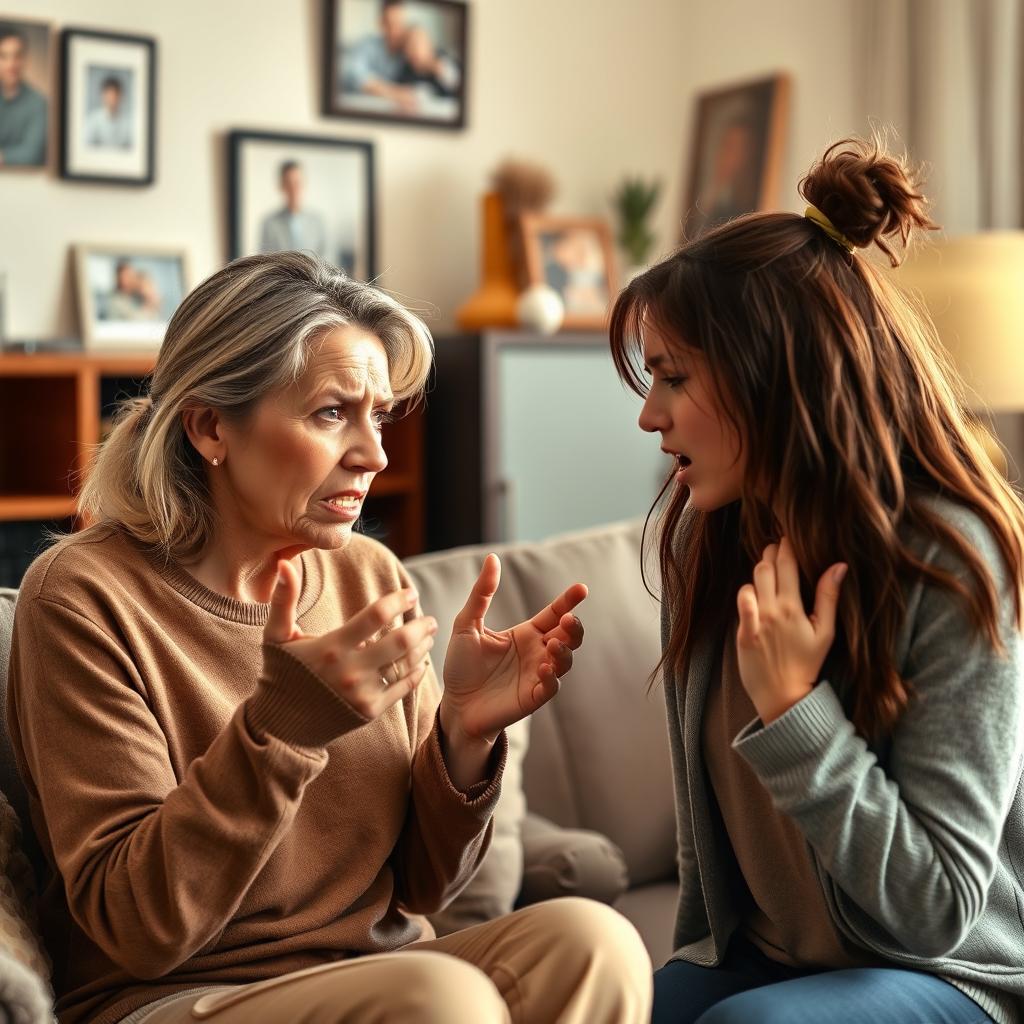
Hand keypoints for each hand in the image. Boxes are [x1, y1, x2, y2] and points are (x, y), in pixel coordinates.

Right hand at [264, 559, 437, 720]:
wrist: (280, 726)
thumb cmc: (280, 673)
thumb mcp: (276, 636)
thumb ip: (283, 599)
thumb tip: (285, 564)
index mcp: (331, 646)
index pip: (376, 616)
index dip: (398, 601)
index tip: (411, 593)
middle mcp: (350, 670)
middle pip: (400, 641)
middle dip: (421, 625)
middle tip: (429, 617)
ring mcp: (362, 693)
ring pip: (405, 665)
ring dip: (422, 647)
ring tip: (429, 635)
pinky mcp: (369, 712)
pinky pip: (402, 688)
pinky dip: (416, 673)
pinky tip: (422, 661)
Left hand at [440, 554, 586, 742]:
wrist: (454, 705)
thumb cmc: (461, 666)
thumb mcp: (466, 624)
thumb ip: (481, 593)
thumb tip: (492, 558)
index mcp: (526, 633)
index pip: (554, 613)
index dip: (569, 601)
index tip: (582, 588)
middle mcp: (537, 652)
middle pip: (569, 635)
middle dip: (575, 627)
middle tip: (569, 619)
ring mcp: (538, 675)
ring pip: (566, 660)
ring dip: (564, 650)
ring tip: (552, 643)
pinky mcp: (533, 697)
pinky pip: (552, 686)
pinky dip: (552, 677)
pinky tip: (544, 668)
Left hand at [735, 537, 846, 724]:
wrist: (784, 694)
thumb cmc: (807, 663)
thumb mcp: (825, 632)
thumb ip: (829, 597)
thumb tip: (839, 566)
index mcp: (795, 608)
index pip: (788, 565)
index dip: (787, 547)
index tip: (788, 538)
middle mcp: (774, 610)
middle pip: (767, 567)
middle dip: (771, 552)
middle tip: (776, 548)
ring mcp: (756, 621)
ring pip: (753, 580)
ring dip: (759, 571)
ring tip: (767, 569)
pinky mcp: (742, 632)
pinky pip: (740, 601)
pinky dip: (745, 591)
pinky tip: (752, 591)